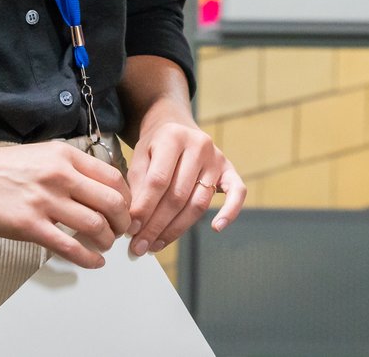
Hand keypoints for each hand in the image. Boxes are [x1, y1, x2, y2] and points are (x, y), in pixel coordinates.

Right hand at [0, 142, 131, 268]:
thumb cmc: (0, 168)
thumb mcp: (41, 154)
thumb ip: (70, 168)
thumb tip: (99, 188)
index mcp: (64, 155)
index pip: (113, 177)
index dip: (126, 198)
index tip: (126, 210)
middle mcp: (59, 175)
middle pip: (112, 202)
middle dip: (123, 221)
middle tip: (120, 231)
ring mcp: (44, 201)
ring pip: (95, 225)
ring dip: (107, 240)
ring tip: (104, 245)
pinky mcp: (29, 226)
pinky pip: (70, 247)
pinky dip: (88, 258)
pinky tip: (93, 262)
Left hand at [125, 117, 245, 256]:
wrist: (175, 123)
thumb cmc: (155, 145)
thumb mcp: (139, 156)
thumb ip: (137, 186)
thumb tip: (135, 223)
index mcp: (172, 137)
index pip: (158, 181)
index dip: (144, 208)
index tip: (131, 229)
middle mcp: (198, 145)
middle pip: (178, 196)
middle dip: (157, 225)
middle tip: (141, 246)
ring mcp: (216, 157)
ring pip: (199, 202)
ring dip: (177, 229)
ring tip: (157, 245)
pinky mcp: (229, 168)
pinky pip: (237, 192)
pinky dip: (230, 212)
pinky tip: (216, 227)